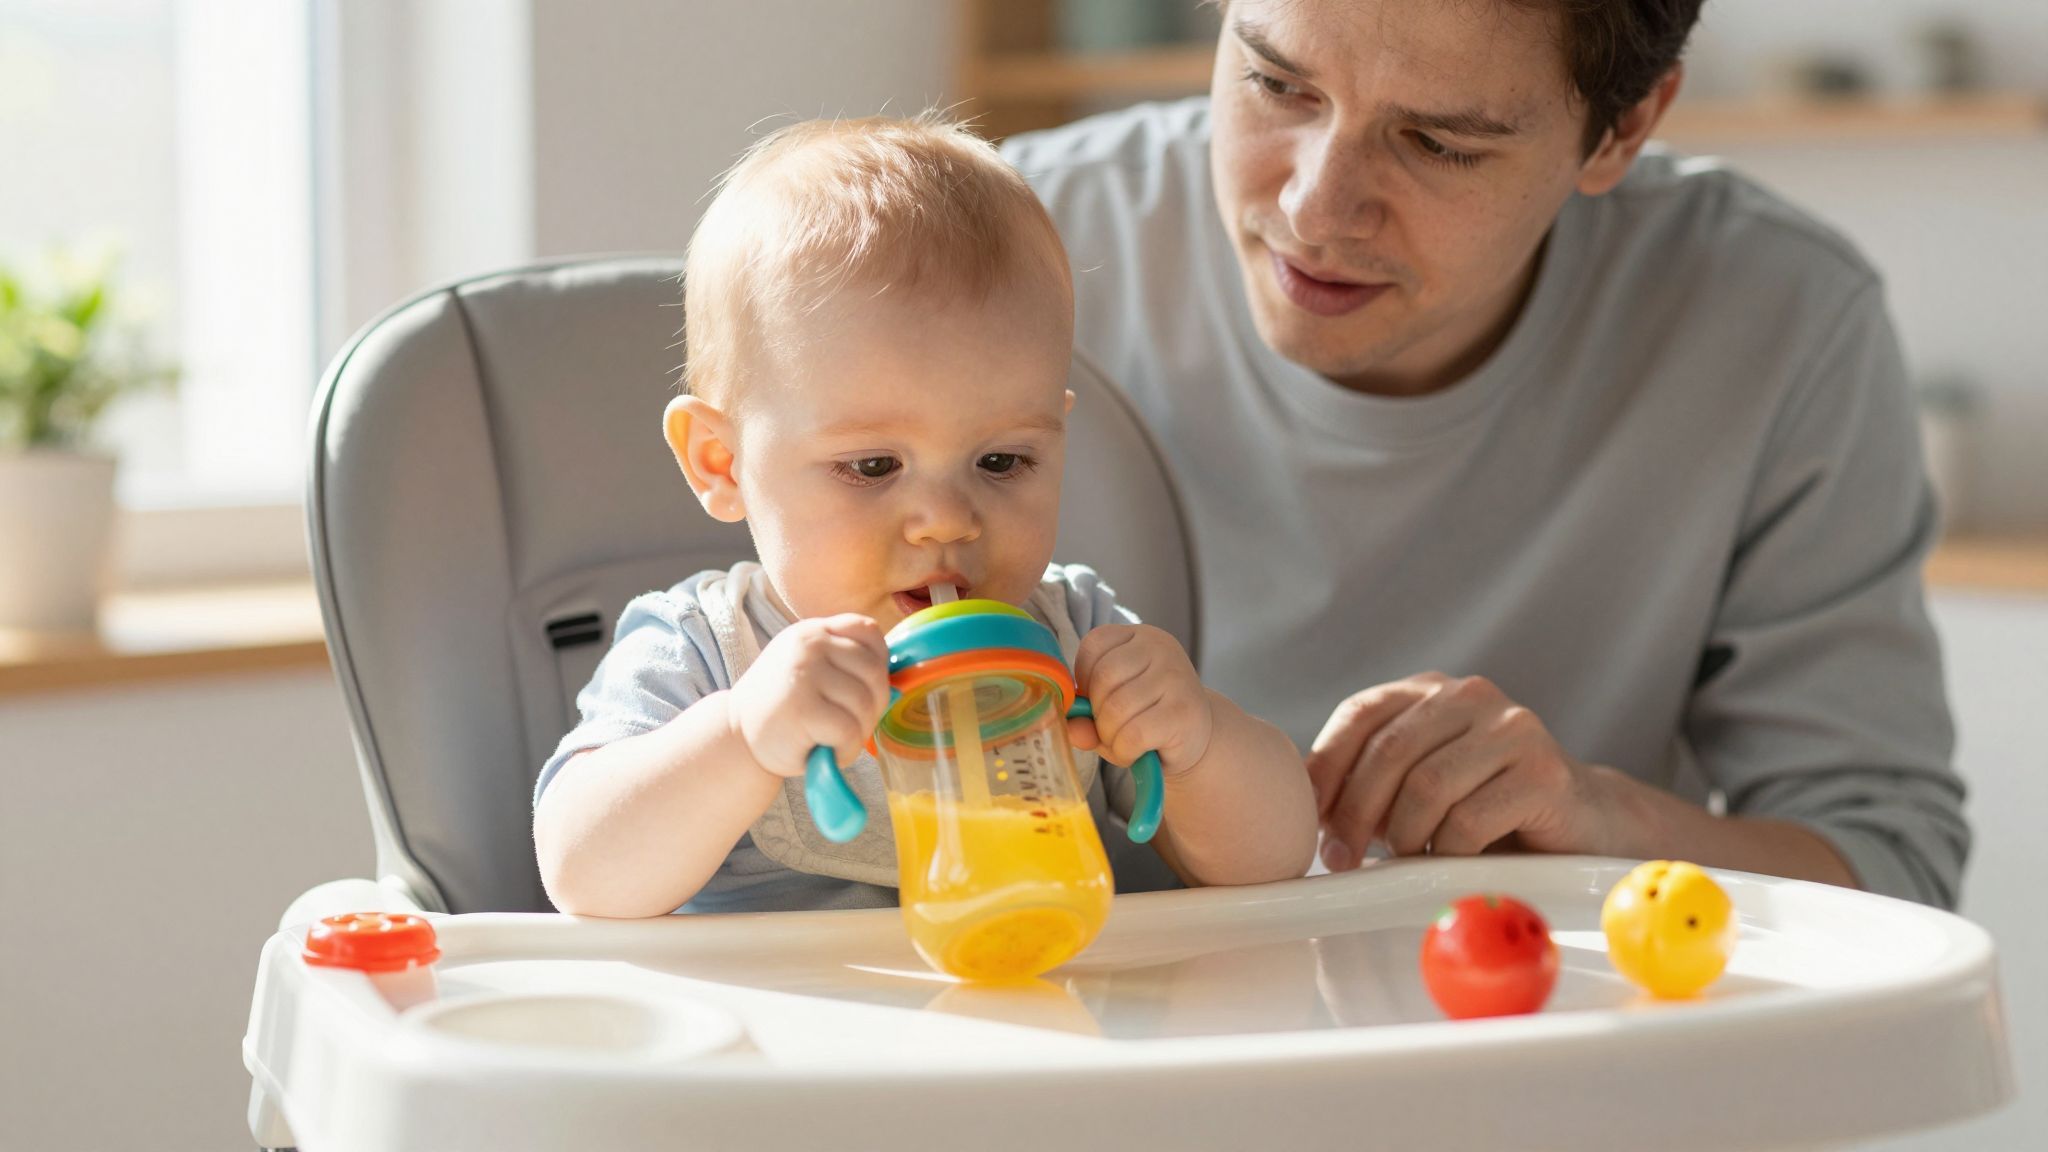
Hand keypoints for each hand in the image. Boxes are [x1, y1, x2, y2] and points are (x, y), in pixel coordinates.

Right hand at [728, 614, 889, 776]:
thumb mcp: (808, 670)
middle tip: (850, 727)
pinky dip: (846, 750)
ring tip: (833, 741)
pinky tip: (827, 752)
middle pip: (874, 672)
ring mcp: (804, 673)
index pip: (867, 631)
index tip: (866, 688)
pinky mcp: (802, 708)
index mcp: (812, 630)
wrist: (736, 738)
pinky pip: (850, 730)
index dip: (879, 662)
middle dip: (873, 707)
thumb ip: (843, 665)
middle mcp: (809, 643)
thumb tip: (897, 684)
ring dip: (859, 733)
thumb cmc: (782, 711)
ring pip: (865, 704)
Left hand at [1069, 624, 1212, 775]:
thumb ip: (1084, 717)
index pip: (1094, 644)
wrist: (1197, 741)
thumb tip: (1070, 730)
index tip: (1094, 701)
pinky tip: (1133, 753)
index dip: (1082, 679)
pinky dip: (1124, 751)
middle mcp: (1161, 648)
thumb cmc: (1146, 720)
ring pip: (1117, 708)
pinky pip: (1133, 733)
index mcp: (1140, 636)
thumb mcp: (1109, 712)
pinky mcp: (1183, 711)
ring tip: (1122, 743)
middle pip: (1104, 676)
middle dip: (1095, 713)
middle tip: (1108, 730)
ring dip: (1109, 737)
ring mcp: (1176, 677)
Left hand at [1306, 673, 1614, 870]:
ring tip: (1403, 860)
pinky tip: (1447, 862)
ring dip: (1402, 836)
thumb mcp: (1419, 785)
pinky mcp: (1544, 772)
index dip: (1325, 767)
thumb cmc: (1487, 809)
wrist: (1582, 824)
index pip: (1360, 713)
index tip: (1309, 818)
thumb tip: (1300, 805)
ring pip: (1427, 786)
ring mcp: (1513, 728)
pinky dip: (1445, 852)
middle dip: (1353, 812)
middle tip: (1340, 857)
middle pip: (1389, 750)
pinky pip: (1469, 820)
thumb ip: (1370, 780)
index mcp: (1432, 691)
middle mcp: (1471, 696)